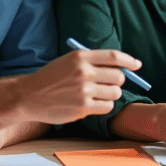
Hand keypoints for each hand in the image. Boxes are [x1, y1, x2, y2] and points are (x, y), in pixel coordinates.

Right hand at [15, 49, 138, 123]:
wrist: (29, 96)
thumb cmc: (51, 78)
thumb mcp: (69, 61)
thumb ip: (92, 62)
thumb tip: (121, 67)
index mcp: (80, 57)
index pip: (114, 57)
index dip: (129, 61)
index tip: (137, 65)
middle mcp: (83, 73)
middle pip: (119, 76)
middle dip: (118, 81)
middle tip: (108, 84)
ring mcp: (83, 91)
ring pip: (115, 93)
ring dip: (110, 94)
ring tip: (97, 94)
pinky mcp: (82, 108)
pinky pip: (107, 107)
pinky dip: (104, 106)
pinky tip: (93, 103)